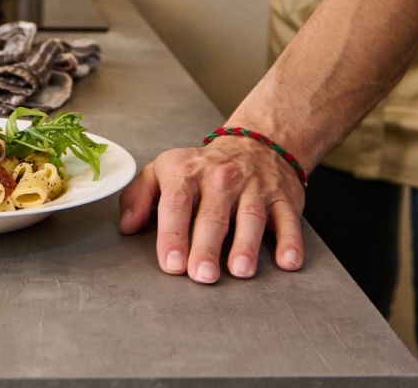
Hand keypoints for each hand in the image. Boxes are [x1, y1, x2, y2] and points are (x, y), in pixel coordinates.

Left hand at [118, 136, 305, 282]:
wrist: (256, 143)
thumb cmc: (204, 168)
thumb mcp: (164, 170)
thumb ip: (139, 196)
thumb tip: (127, 226)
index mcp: (187, 174)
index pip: (176, 204)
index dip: (172, 234)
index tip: (172, 263)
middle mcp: (221, 179)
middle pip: (213, 215)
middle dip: (206, 246)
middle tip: (201, 275)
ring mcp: (254, 188)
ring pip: (250, 216)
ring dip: (246, 245)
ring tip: (239, 270)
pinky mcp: (283, 199)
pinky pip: (288, 220)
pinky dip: (290, 241)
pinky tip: (287, 261)